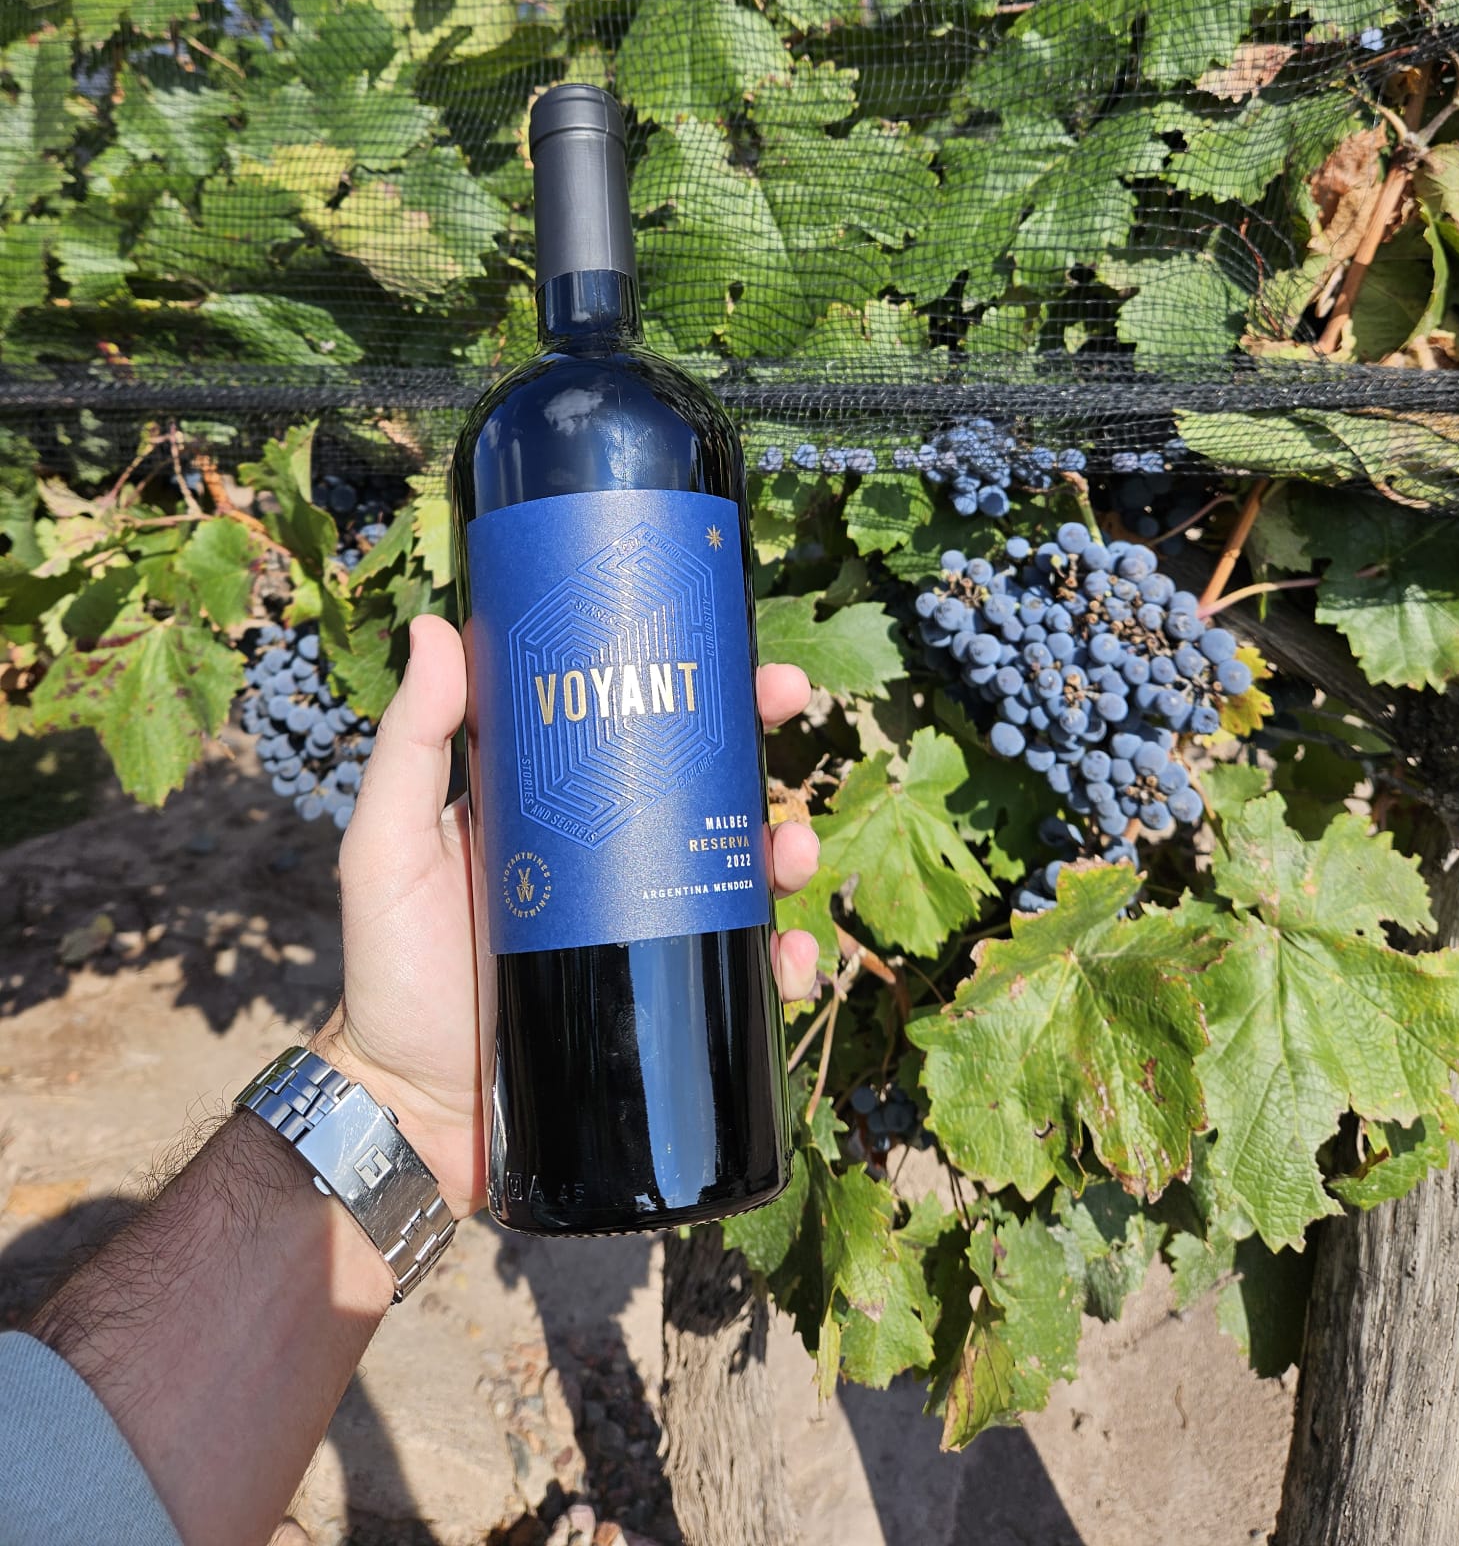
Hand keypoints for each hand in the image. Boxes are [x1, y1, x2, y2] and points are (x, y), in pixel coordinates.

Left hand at [315, 613, 820, 1217]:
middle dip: (765, 751)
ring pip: (742, 877)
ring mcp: (645, 935)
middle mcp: (616, 864)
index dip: (703, 693)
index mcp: (563, 812)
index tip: (747, 660)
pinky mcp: (663, 1008)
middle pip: (711, 795)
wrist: (410, 1115)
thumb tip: (435, 625)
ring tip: (789, 856)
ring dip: (786, 852)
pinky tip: (787, 957)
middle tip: (787, 717)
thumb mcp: (387, 849)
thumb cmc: (388, 972)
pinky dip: (780, 963)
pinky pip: (739, 979)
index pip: (643, 734)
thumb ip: (408, 747)